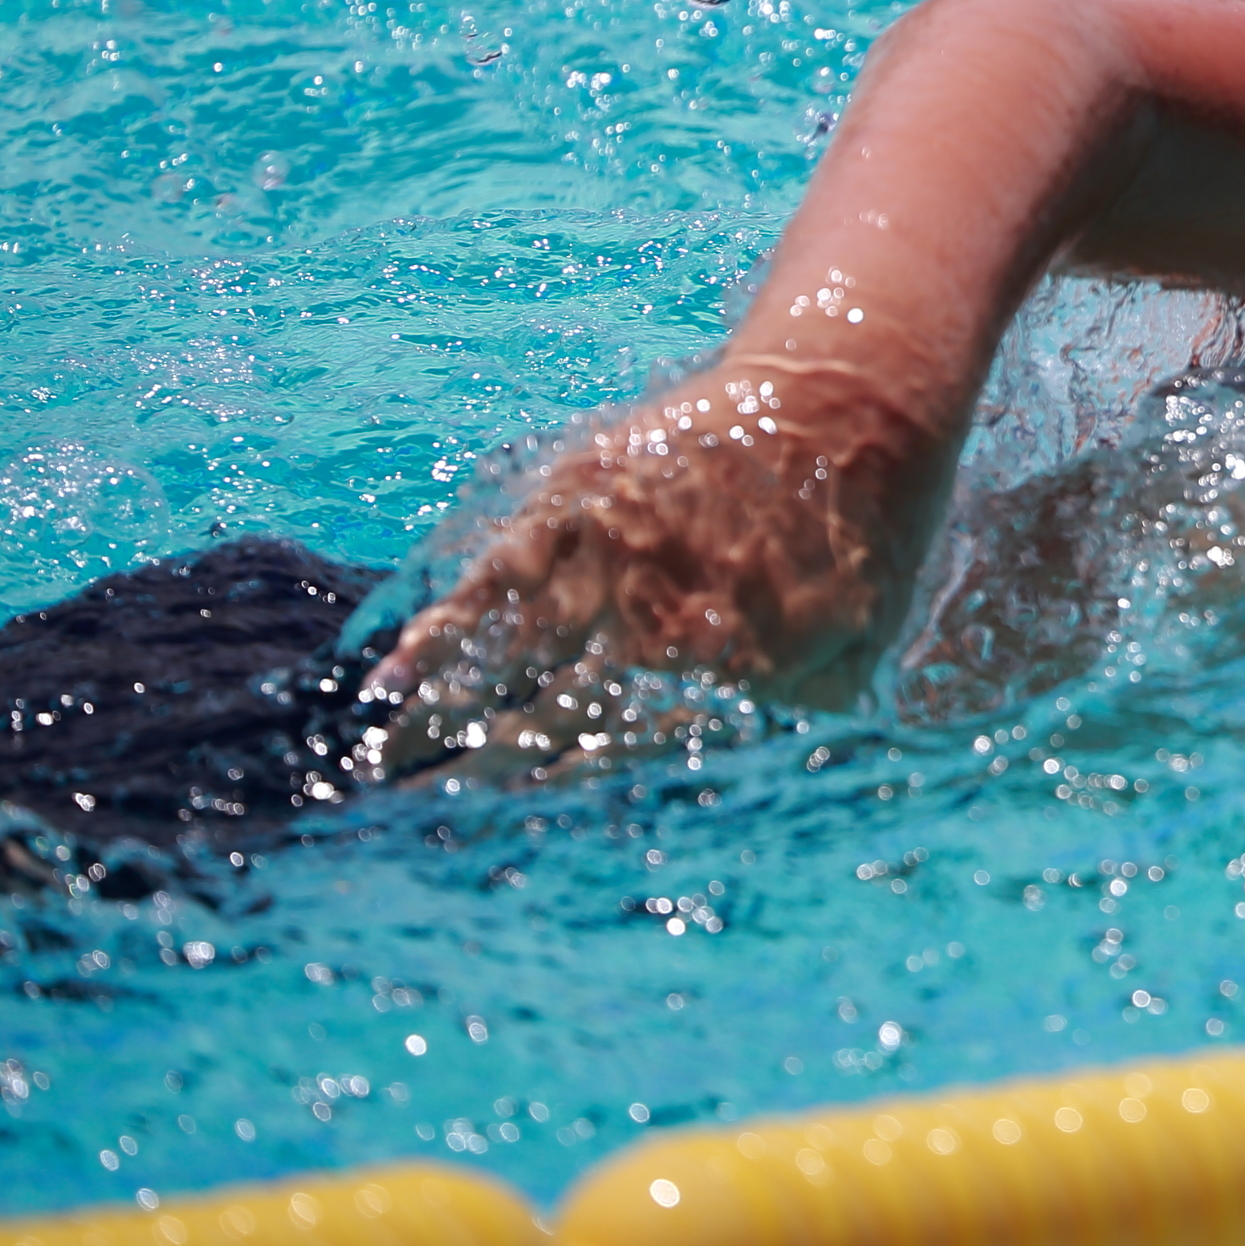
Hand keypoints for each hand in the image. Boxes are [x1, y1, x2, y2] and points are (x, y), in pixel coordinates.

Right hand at [360, 355, 915, 780]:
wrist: (848, 400)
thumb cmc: (867, 537)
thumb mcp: (860, 654)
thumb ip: (795, 733)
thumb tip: (737, 797)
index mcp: (724, 677)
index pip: (624, 765)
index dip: (561, 807)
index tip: (509, 845)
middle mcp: (655, 625)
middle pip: (546, 725)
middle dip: (476, 782)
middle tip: (414, 832)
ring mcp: (609, 560)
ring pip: (504, 659)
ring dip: (433, 722)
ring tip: (377, 771)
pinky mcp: (579, 503)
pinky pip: (491, 582)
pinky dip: (435, 633)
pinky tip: (390, 678)